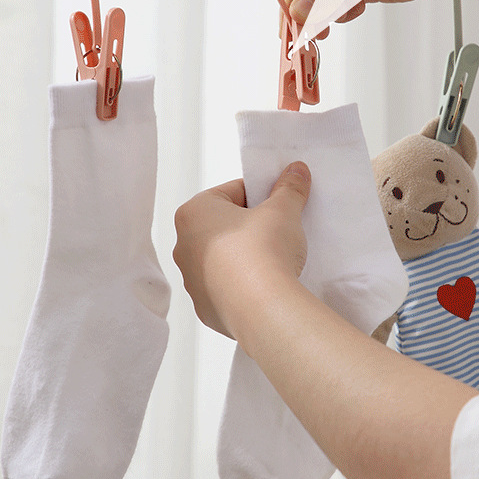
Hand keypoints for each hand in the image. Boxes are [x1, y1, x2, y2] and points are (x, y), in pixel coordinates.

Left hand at [173, 162, 311, 338]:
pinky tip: (264, 285)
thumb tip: (296, 171)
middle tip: (277, 231)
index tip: (278, 204)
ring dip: (243, 256)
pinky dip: (242, 285)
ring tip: (273, 260)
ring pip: (222, 259)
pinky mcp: (204, 307)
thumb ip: (289, 188)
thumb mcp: (283, 210)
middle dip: (249, 227)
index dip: (260, 195)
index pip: (231, 192)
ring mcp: (191, 280)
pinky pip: (225, 289)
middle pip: (223, 226)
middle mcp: (183, 245)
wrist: (263, 307)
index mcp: (193, 213)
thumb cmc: (263, 251)